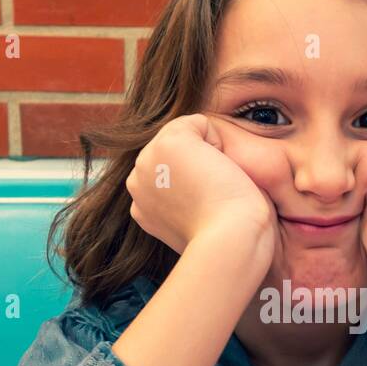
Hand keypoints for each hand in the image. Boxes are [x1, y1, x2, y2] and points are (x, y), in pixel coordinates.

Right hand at [127, 113, 276, 259]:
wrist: (229, 242)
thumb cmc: (225, 240)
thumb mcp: (193, 223)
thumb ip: (183, 203)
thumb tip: (195, 189)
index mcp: (141, 206)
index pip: (169, 173)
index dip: (196, 185)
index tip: (205, 212)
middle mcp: (137, 182)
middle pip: (175, 152)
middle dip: (197, 167)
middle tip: (210, 200)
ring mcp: (148, 161)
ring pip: (185, 137)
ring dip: (207, 156)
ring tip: (213, 188)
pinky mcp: (169, 143)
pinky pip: (199, 123)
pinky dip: (218, 141)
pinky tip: (217, 171)